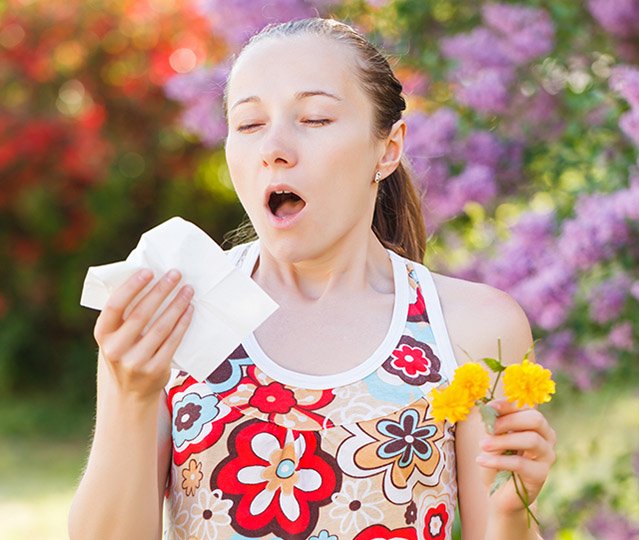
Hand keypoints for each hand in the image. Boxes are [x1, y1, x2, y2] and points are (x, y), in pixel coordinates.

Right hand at [93, 268, 193, 399]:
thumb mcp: (115, 336)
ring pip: (161, 327)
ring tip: (188, 290)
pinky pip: (173, 341)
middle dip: (161, 291)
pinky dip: (183, 323)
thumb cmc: (125, 352)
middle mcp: (115, 350)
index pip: (115, 306)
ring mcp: (135, 362)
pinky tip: (190, 310)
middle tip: (176, 274)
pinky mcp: (155, 370)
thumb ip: (124, 315)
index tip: (149, 271)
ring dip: (177, 305)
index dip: (132, 287)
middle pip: (141, 314)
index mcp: (102, 335)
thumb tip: (148, 278)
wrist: (129, 394)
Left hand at [476, 399, 555, 515]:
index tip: (489, 407)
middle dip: (509, 420)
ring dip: (503, 440)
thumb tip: (489, 412)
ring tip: (482, 445)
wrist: (498, 494)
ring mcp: (547, 456)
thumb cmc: (496, 460)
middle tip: (488, 428)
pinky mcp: (541, 475)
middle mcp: (547, 438)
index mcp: (535, 424)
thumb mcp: (491, 439)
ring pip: (531, 439)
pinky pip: (520, 463)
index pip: (526, 407)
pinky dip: (498, 460)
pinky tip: (481, 460)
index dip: (507, 405)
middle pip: (535, 419)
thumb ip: (493, 426)